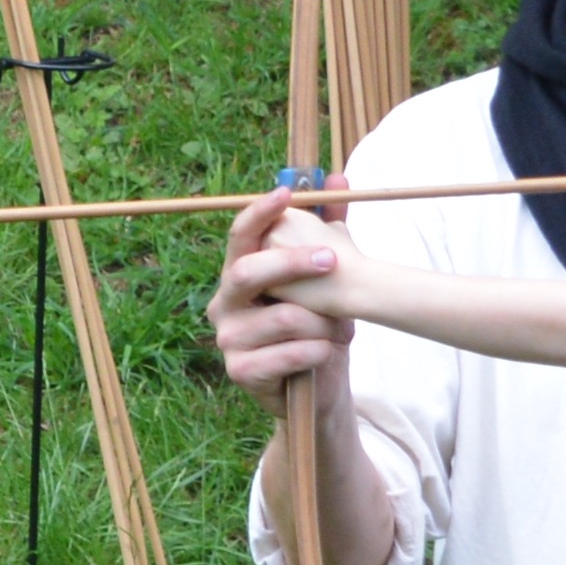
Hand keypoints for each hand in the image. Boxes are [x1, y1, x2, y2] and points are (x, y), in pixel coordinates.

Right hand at [211, 184, 351, 396]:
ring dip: (323, 323)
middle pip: (248, 272)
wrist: (319, 385)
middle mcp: (224, 303)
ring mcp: (228, 340)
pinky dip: (318, 352)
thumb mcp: (326, 281)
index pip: (240, 236)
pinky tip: (326, 354)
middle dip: (291, 263)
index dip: (259, 212)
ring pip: (283, 317)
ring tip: (340, 332)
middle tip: (331, 260)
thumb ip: (330, 231)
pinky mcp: (241, 372)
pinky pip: (289, 354)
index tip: (286, 194)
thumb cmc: (317, 326)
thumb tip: (337, 179)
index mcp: (239, 274)